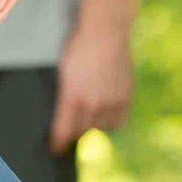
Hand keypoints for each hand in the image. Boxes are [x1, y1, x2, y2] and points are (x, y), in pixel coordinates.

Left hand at [49, 20, 133, 152]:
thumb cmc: (78, 46)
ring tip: (89, 114)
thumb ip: (65, 96)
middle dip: (74, 132)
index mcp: (72, 97)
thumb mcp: (63, 72)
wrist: (105, 32)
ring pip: (100, 127)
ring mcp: (111, 101)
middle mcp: (92, 103)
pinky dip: (110, 121)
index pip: (63, 131)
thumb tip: (65, 116)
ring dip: (92, 125)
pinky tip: (105, 113)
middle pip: (81, 131)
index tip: (56, 149)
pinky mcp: (125, 97)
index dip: (58, 143)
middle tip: (71, 129)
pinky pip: (117, 121)